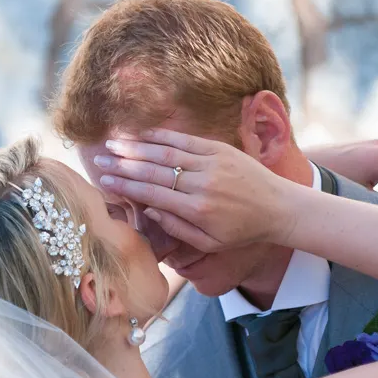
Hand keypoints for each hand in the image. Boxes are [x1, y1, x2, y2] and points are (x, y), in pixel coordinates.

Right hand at [94, 129, 297, 251]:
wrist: (279, 208)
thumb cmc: (241, 231)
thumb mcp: (209, 242)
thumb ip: (176, 228)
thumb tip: (148, 209)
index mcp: (197, 210)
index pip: (152, 194)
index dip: (125, 186)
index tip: (104, 180)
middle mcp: (202, 184)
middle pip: (153, 172)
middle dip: (123, 165)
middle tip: (99, 160)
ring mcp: (211, 164)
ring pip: (166, 153)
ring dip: (137, 147)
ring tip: (113, 144)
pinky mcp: (220, 149)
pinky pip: (185, 141)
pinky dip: (162, 137)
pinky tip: (143, 135)